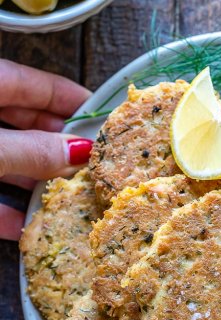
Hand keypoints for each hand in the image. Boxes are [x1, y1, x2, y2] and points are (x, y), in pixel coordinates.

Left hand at [0, 59, 91, 239]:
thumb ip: (31, 151)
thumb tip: (81, 152)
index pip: (33, 83)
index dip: (71, 98)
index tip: (105, 117)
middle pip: (26, 124)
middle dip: (60, 145)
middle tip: (94, 164)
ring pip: (10, 161)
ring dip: (38, 183)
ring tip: (71, 198)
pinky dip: (7, 211)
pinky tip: (27, 228)